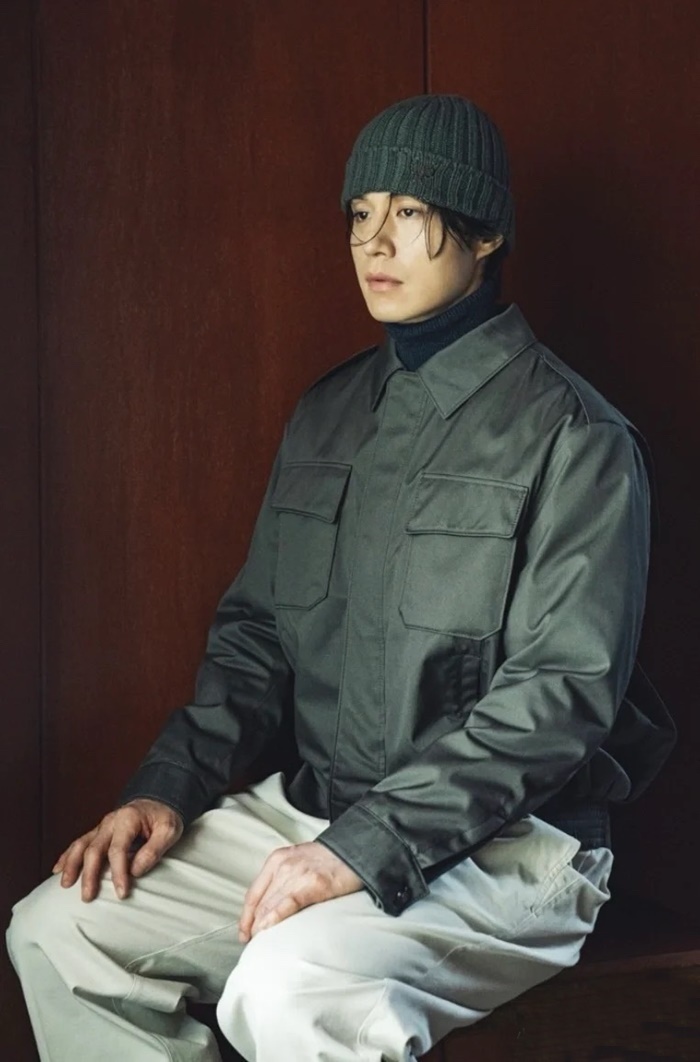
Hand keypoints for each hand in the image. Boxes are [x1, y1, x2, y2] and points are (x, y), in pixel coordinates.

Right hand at [52, 799, 183, 901]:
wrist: (156, 802)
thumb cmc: (163, 817)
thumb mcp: (169, 830)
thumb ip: (154, 849)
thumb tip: (136, 870)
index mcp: (128, 819)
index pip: (118, 849)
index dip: (118, 872)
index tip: (121, 893)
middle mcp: (110, 822)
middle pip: (94, 849)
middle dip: (89, 874)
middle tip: (87, 896)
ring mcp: (102, 827)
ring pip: (81, 845)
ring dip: (72, 865)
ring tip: (65, 885)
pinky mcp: (98, 832)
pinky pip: (79, 843)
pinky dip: (67, 856)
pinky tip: (58, 869)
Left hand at [238, 841, 362, 941]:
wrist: (354, 850)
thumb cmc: (328, 860)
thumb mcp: (297, 861)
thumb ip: (281, 880)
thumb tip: (269, 907)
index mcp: (276, 860)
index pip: (253, 893)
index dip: (245, 917)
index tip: (244, 933)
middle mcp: (283, 866)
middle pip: (260, 903)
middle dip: (253, 926)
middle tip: (253, 943)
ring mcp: (297, 874)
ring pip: (270, 905)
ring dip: (262, 927)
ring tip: (260, 943)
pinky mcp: (313, 884)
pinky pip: (288, 903)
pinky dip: (275, 917)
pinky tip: (268, 928)